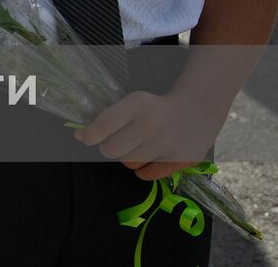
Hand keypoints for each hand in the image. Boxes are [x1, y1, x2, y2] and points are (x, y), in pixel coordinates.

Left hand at [75, 90, 225, 180]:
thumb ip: (109, 117)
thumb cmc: (156, 107)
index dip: (89, 135)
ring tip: (137, 146)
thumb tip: (80, 135)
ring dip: (127, 157)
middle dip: (108, 147)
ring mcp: (166, 145)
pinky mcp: (179, 161)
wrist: (197, 110)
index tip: (83, 137)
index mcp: (137, 105)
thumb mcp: (133, 102)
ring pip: (128, 163)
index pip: (103, 125)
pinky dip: (143, 169)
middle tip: (116, 141)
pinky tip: (150, 156)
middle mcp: (151, 125)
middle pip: (112, 149)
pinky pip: (146, 175)